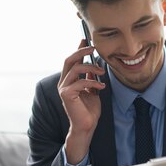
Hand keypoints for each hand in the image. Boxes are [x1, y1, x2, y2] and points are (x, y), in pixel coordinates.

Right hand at [58, 40, 105, 163]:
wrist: (86, 126)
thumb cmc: (89, 110)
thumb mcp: (92, 89)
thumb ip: (90, 77)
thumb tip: (94, 65)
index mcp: (68, 80)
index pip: (72, 60)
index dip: (78, 49)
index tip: (85, 39)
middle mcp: (63, 82)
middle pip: (69, 60)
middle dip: (81, 52)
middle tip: (93, 48)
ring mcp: (63, 88)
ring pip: (75, 69)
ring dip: (91, 68)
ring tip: (102, 72)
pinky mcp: (66, 95)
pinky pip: (80, 82)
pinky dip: (92, 82)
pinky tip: (101, 87)